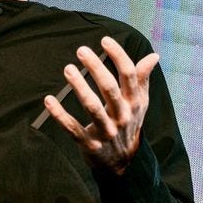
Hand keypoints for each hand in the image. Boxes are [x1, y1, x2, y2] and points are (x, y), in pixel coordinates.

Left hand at [42, 37, 158, 174]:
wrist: (124, 162)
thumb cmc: (129, 124)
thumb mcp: (140, 103)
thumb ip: (143, 78)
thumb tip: (154, 56)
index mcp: (134, 103)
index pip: (129, 75)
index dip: (118, 56)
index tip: (104, 40)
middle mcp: (122, 116)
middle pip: (110, 88)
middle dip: (96, 68)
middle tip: (81, 50)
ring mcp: (106, 131)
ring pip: (92, 107)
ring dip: (79, 87)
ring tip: (68, 69)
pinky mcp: (90, 144)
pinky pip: (73, 128)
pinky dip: (60, 115)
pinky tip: (49, 100)